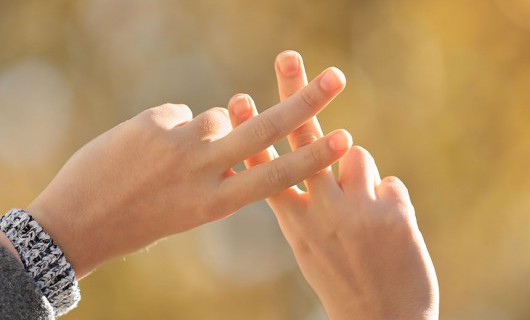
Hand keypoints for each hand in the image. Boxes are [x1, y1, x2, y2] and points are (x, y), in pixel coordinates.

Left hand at [25, 64, 349, 278]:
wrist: (76, 221)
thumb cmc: (140, 221)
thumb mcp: (189, 211)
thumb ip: (217, 173)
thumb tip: (229, 126)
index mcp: (214, 204)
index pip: (274, 178)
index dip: (311, 159)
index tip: (344, 140)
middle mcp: (201, 171)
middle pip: (263, 131)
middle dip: (304, 103)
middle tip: (335, 79)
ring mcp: (176, 143)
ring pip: (215, 117)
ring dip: (203, 132)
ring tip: (169, 158)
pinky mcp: (152, 122)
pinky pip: (179, 114)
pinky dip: (170, 128)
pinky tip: (144, 149)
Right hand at [228, 51, 438, 319]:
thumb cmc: (342, 277)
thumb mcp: (310, 244)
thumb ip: (307, 203)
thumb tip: (322, 159)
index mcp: (294, 221)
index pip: (265, 166)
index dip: (252, 132)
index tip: (239, 100)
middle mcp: (321, 211)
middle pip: (303, 138)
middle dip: (294, 93)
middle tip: (288, 58)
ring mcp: (357, 211)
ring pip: (357, 155)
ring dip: (362, 177)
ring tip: (366, 214)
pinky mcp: (393, 213)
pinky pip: (391, 184)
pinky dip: (391, 202)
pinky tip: (391, 233)